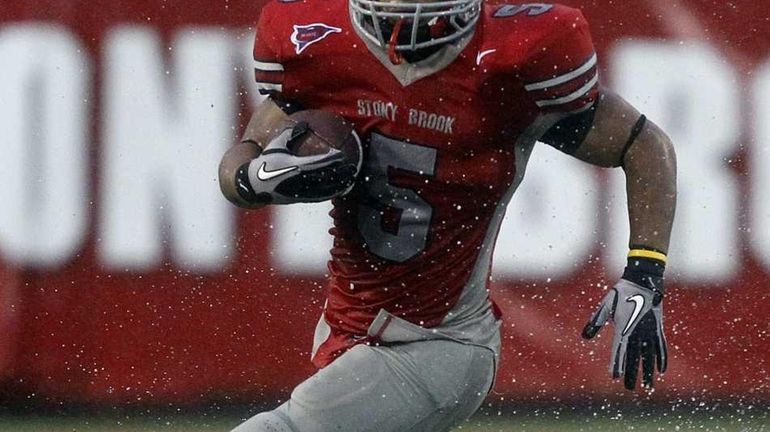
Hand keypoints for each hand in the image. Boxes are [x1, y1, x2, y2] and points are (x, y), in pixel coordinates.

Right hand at [236, 120, 358, 204]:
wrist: (254, 184)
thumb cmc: (265, 162)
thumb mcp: (276, 145)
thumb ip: (291, 134)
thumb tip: (304, 123)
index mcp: (295, 166)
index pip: (318, 162)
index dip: (332, 159)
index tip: (342, 154)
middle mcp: (300, 180)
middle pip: (326, 177)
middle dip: (341, 173)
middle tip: (353, 167)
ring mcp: (301, 191)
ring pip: (325, 189)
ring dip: (340, 184)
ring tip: (351, 179)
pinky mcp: (300, 198)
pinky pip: (320, 197)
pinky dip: (332, 193)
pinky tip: (341, 190)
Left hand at [582, 261, 667, 389]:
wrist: (642, 280)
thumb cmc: (621, 292)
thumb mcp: (605, 306)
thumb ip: (596, 321)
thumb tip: (584, 337)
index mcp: (623, 327)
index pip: (618, 350)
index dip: (616, 363)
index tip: (614, 376)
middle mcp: (637, 331)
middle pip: (634, 357)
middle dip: (631, 373)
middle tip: (628, 388)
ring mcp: (649, 330)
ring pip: (649, 356)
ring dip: (648, 371)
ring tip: (648, 386)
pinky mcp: (657, 327)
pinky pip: (661, 346)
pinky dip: (662, 358)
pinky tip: (661, 371)